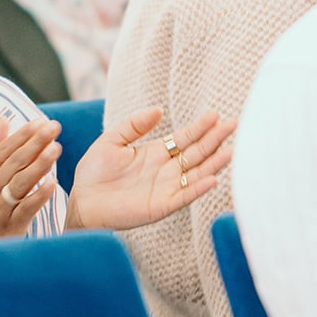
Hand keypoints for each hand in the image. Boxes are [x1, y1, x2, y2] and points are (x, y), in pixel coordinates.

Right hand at [0, 118, 61, 242]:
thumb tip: (4, 121)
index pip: (3, 149)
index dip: (22, 135)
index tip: (39, 122)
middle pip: (15, 162)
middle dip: (35, 142)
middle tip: (53, 127)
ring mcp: (0, 206)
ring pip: (21, 182)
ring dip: (39, 164)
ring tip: (56, 148)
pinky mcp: (11, 224)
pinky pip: (27, 208)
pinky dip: (39, 196)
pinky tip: (53, 184)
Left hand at [68, 108, 236, 230]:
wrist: (82, 201)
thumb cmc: (94, 172)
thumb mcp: (112, 140)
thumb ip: (134, 125)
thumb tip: (158, 110)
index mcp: (155, 153)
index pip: (184, 138)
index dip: (200, 127)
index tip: (216, 115)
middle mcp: (165, 170)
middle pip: (197, 152)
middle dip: (215, 139)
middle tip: (234, 125)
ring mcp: (166, 188)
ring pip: (197, 173)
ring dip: (214, 163)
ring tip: (232, 150)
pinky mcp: (162, 206)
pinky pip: (185, 196)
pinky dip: (199, 188)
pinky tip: (212, 178)